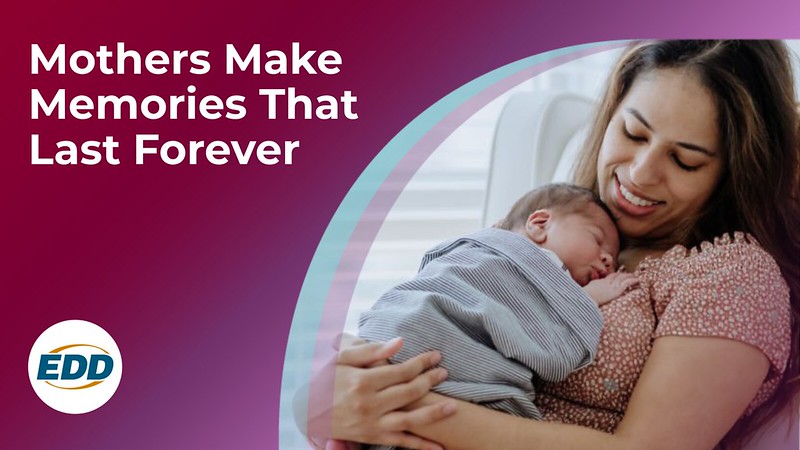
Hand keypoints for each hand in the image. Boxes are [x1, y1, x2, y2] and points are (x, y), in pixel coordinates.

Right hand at [306, 337, 456, 449]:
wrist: (308, 411)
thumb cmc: (327, 381)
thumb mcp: (343, 360)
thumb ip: (371, 350)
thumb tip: (400, 342)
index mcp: (363, 381)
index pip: (401, 371)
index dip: (421, 363)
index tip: (436, 356)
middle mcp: (370, 403)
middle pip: (409, 392)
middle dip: (431, 381)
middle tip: (444, 372)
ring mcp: (373, 423)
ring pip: (410, 419)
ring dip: (434, 413)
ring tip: (453, 406)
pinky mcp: (373, 437)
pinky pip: (402, 442)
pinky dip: (422, 446)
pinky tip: (440, 446)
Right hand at [583, 272, 639, 304]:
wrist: (587, 297)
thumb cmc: (585, 297)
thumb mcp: (586, 292)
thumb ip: (588, 291)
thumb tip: (585, 294)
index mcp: (599, 282)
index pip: (608, 277)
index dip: (614, 276)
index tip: (618, 275)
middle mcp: (606, 282)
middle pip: (616, 275)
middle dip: (623, 274)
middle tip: (629, 274)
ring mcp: (612, 285)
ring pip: (623, 278)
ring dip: (630, 276)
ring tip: (635, 276)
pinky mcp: (617, 289)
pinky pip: (627, 283)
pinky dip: (633, 280)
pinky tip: (638, 280)